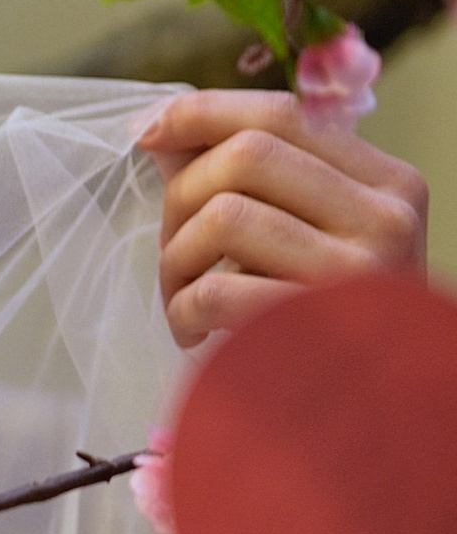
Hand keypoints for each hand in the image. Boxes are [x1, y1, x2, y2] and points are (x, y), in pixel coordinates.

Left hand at [139, 88, 428, 353]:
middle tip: (174, 249)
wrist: (364, 418)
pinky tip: (192, 332)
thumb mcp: (306, 236)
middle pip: (246, 154)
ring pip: (225, 215)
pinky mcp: (319, 329)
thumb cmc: (322, 321)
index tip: (145, 132)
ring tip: (181, 298)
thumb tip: (159, 126)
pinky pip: (217, 289)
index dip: (201, 114)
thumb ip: (247, 178)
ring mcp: (359, 275)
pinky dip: (183, 309)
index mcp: (388, 183)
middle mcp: (387, 219)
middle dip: (181, 195)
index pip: (282, 114)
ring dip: (176, 259)